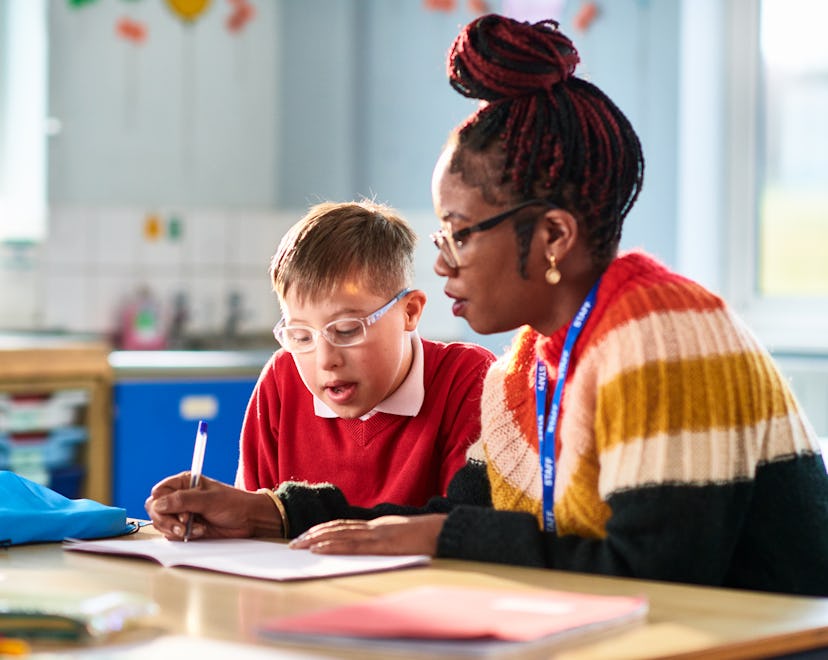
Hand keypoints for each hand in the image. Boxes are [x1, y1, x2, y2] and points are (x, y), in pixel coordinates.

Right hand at [144, 472, 281, 540]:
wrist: (249, 520)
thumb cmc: (233, 503)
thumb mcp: (209, 500)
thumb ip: (182, 501)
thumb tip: (157, 504)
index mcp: (183, 483)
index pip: (158, 493)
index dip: (162, 504)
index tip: (179, 511)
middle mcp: (179, 497)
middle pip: (155, 510)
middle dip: (167, 521)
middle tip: (184, 524)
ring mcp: (181, 513)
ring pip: (162, 524)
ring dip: (177, 530)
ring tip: (198, 528)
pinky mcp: (186, 528)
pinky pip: (172, 535)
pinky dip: (183, 536)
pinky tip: (200, 532)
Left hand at [288, 514, 446, 555]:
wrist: (444, 531)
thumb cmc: (428, 536)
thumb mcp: (403, 536)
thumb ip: (388, 538)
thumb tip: (375, 544)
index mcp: (378, 526)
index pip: (345, 525)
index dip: (325, 529)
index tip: (308, 535)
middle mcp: (374, 527)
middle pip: (338, 528)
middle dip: (314, 535)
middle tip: (295, 543)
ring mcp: (377, 534)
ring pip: (341, 535)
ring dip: (317, 540)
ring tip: (300, 546)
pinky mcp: (382, 544)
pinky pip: (353, 545)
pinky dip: (333, 546)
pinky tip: (320, 549)